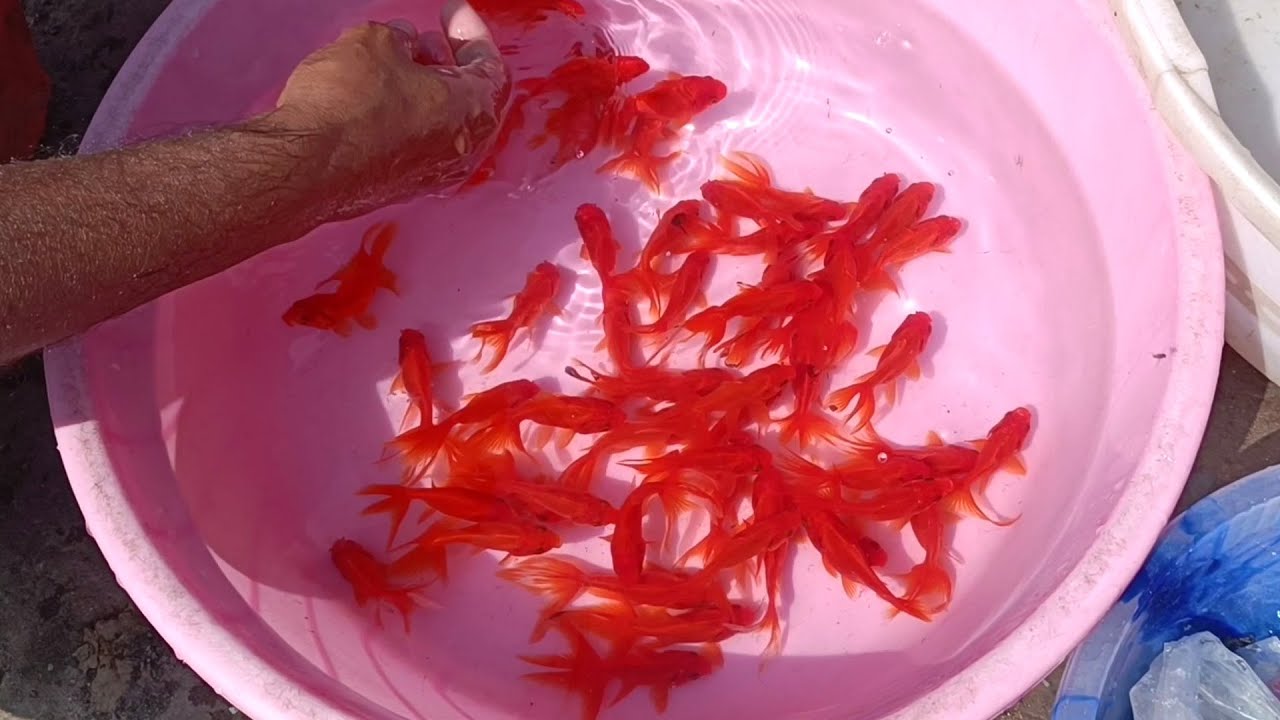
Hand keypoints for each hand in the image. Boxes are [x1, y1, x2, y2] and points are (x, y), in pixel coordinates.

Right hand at [264, 0, 509, 215]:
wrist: (306, 166)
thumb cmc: (348, 109)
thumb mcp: (376, 42)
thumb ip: (401, 38)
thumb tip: (403, 43)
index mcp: (472, 113)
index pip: (490, 67)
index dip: (471, 32)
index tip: (452, 12)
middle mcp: (459, 150)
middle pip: (468, 97)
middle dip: (446, 60)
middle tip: (426, 38)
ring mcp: (430, 174)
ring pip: (440, 121)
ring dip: (423, 87)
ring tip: (393, 60)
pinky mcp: (398, 186)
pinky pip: (415, 142)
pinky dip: (405, 115)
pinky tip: (376, 94)